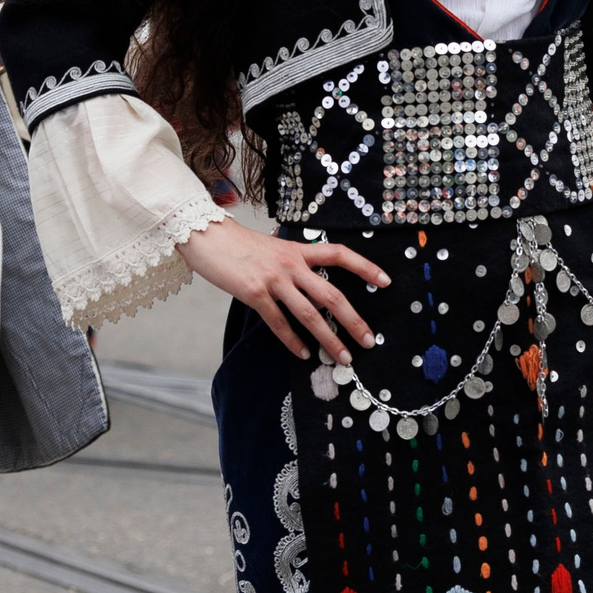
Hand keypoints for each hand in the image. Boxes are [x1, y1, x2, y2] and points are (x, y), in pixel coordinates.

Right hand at [177, 219, 387, 363]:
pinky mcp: (254, 294)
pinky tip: (304, 354)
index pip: (339, 254)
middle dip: (354, 320)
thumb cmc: (239, 244)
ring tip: (343, 357)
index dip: (365, 267)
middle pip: (332, 295)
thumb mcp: (272, 247)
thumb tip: (309, 281)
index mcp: (298, 250)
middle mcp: (291, 264)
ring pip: (310, 315)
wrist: (207, 236)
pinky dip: (293, 342)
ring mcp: (273, 280)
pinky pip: (279, 323)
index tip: (386, 281)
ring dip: (329, 339)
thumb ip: (292, 261)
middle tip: (369, 341)